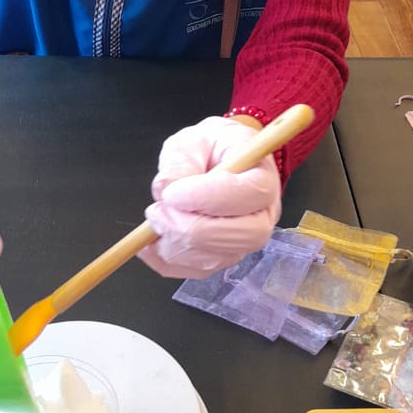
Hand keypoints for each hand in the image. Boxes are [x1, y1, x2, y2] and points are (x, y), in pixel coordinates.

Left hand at [140, 117, 280, 279]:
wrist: (219, 161)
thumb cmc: (211, 146)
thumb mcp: (193, 141)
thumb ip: (181, 161)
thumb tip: (165, 189)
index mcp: (264, 177)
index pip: (248, 194)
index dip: (208, 198)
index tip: (171, 194)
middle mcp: (264, 214)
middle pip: (242, 235)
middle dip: (191, 229)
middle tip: (157, 212)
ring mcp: (245, 241)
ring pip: (218, 258)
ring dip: (176, 246)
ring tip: (154, 220)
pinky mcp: (224, 256)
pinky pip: (199, 271)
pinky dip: (168, 262)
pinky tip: (148, 245)